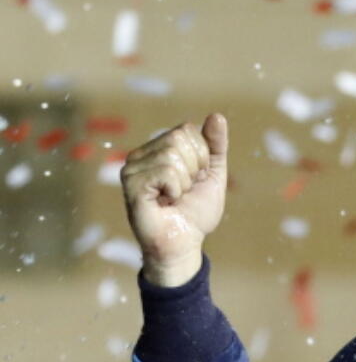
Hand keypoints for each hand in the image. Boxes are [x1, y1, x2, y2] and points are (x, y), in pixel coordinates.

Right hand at [121, 113, 228, 287]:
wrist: (184, 245)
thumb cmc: (195, 214)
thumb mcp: (213, 177)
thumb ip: (215, 147)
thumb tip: (217, 116)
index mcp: (159, 149)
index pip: (187, 130)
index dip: (202, 158)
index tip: (194, 181)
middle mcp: (142, 154)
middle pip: (179, 138)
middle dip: (194, 169)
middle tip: (184, 192)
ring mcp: (132, 166)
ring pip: (172, 155)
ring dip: (184, 183)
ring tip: (174, 198)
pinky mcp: (131, 182)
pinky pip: (166, 171)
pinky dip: (175, 189)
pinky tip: (166, 202)